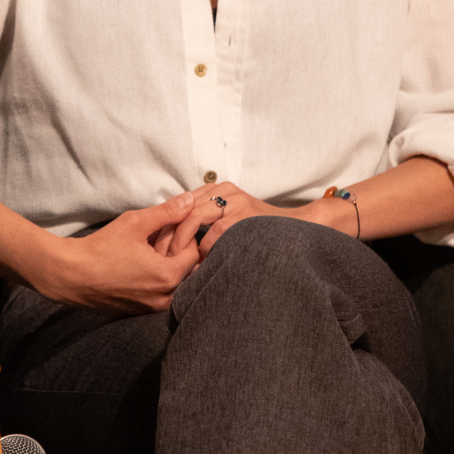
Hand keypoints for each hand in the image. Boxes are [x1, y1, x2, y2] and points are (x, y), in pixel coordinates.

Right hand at [46, 191, 201, 314]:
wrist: (70, 276)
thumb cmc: (101, 248)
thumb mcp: (135, 223)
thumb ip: (167, 211)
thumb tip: (190, 200)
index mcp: (167, 276)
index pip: (194, 252)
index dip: (185, 236)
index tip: (169, 227)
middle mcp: (164, 297)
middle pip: (186, 270)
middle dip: (177, 251)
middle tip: (158, 238)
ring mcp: (151, 308)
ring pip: (173, 283)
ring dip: (166, 265)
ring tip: (147, 250)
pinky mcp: (139, 311)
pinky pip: (158, 293)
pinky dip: (154, 278)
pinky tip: (137, 265)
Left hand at [166, 182, 348, 261]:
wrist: (296, 227)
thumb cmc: (258, 228)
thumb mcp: (230, 215)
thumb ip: (206, 219)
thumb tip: (173, 238)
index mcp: (217, 187)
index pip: (180, 204)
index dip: (166, 227)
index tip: (157, 248)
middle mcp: (223, 190)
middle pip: (181, 210)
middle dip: (169, 236)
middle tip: (161, 259)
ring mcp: (233, 201)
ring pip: (192, 219)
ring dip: (181, 245)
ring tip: (176, 264)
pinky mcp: (242, 216)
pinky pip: (212, 235)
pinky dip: (203, 252)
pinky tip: (199, 266)